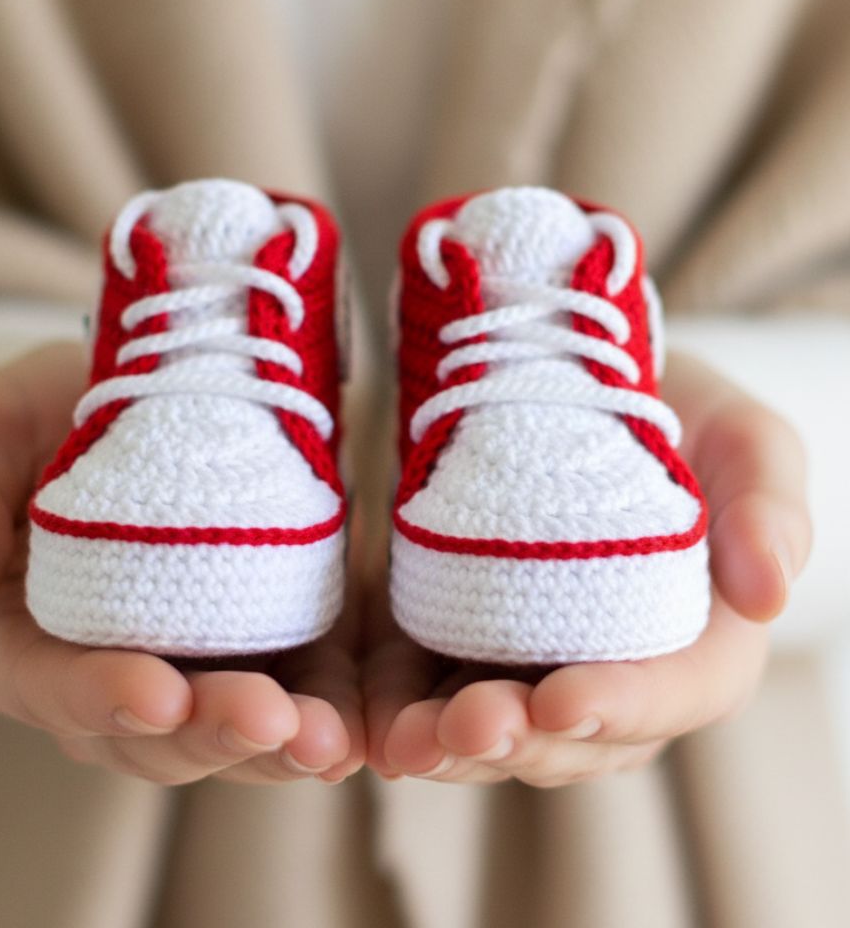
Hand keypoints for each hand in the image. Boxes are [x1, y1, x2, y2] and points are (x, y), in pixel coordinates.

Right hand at [0, 343, 363, 784]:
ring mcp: (188, 664)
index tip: (159, 693)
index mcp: (21, 638)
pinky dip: (322, 712)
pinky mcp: (257, 640)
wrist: (137, 393)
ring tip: (328, 741)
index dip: (99, 698)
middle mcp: (104, 671)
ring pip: (223, 733)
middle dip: (210, 735)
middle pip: (148, 732)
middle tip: (270, 721)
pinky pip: (289, 692)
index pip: (48, 687)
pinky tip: (357, 727)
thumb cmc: (43, 411)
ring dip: (276, 747)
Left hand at [363, 353, 811, 785]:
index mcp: (702, 639)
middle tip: (464, 725)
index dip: (623, 705)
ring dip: (452, 747)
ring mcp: (542, 663)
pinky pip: (440, 689)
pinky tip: (371, 722)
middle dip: (520, 740)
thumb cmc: (682, 418)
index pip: (676, 692)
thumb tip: (770, 593)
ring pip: (503, 730)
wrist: (590, 394)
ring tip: (405, 742)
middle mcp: (621, 671)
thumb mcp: (744, 439)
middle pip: (579, 735)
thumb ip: (768, 505)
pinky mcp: (474, 641)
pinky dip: (405, 708)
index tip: (562, 697)